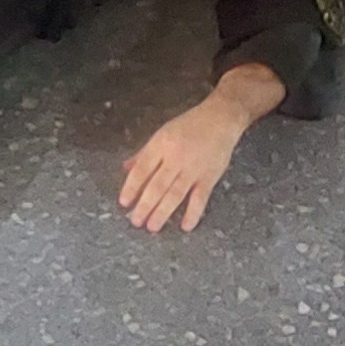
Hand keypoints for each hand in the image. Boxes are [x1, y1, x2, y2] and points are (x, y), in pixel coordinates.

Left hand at [119, 91, 248, 234]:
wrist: (221, 118)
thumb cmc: (189, 125)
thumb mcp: (162, 133)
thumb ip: (144, 153)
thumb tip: (126, 168)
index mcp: (161, 145)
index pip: (142, 169)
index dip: (131, 187)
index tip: (124, 202)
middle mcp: (176, 158)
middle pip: (157, 185)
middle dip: (145, 205)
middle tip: (136, 221)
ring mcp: (193, 169)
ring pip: (175, 194)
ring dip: (163, 212)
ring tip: (152, 227)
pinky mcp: (209, 177)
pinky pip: (200, 198)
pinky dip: (193, 213)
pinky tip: (185, 226)